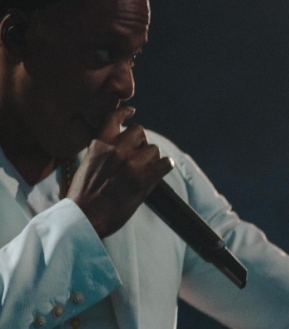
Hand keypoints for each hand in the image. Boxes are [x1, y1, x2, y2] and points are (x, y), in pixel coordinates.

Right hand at [65, 107, 174, 237]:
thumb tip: (118, 145)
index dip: (125, 113)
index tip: (131, 111)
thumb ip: (101, 152)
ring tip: (145, 170)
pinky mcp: (144, 178)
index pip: (114, 118)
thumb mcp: (86, 164)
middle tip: (138, 155)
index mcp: (98, 144)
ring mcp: (131, 163)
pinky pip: (166, 163)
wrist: (85, 217)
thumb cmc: (83, 196)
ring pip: (154, 149)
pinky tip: (160, 171)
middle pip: (140, 131)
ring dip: (152, 158)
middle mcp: (115, 149)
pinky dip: (165, 166)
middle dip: (141, 141)